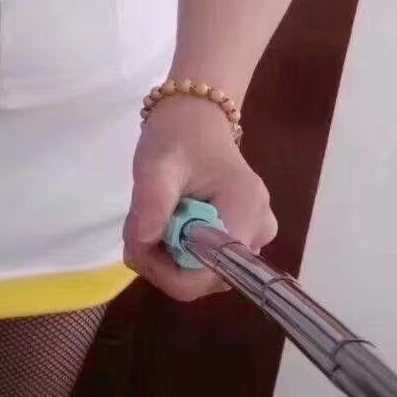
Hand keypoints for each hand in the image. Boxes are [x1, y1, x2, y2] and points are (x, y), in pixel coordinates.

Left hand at [123, 94, 276, 300]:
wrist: (197, 117)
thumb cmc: (179, 135)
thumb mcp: (156, 163)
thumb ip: (152, 200)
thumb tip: (143, 241)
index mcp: (245, 214)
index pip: (206, 276)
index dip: (165, 271)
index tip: (138, 242)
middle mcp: (259, 232)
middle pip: (204, 279)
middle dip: (162, 262)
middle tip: (138, 226)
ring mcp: (255, 236)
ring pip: (204, 273)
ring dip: (168, 256)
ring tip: (152, 217)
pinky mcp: (244, 236)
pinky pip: (208, 261)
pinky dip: (179, 250)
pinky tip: (168, 222)